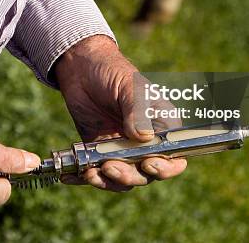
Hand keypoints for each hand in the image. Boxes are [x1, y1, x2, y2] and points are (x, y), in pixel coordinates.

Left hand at [54, 35, 186, 191]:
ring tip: (91, 172)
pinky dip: (87, 178)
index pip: (174, 155)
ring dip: (109, 181)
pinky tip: (74, 176)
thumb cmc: (112, 71)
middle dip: (130, 176)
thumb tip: (143, 136)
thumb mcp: (129, 86)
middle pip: (146, 173)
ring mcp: (122, 149)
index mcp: (161, 126)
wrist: (81, 68)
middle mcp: (144, 142)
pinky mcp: (99, 151)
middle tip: (110, 166)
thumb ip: (137, 110)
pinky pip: (98, 173)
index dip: (166, 167)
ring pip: (123, 179)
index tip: (149, 164)